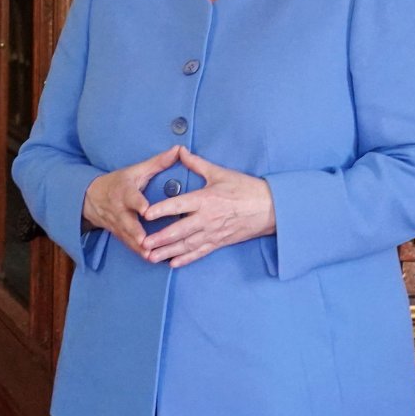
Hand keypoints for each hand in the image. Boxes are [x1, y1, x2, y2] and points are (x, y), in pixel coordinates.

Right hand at [83, 146, 182, 257]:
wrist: (91, 198)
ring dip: (139, 248)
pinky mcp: (119, 234)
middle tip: (146, 242)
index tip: (145, 210)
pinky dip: (139, 253)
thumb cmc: (119, 182)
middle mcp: (119, 210)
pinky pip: (129, 245)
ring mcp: (117, 224)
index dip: (138, 204)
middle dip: (136, 233)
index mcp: (124, 191)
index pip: (131, 197)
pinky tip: (152, 260)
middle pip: (127, 222)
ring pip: (128, 237)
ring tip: (152, 256)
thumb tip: (179, 150)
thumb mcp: (136, 170)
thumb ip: (158, 162)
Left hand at [140, 147, 275, 267]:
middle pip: (180, 230)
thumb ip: (196, 163)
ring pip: (187, 245)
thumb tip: (179, 151)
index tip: (146, 214)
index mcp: (205, 199)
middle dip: (160, 238)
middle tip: (143, 244)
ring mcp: (213, 232)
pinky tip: (172, 263)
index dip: (162, 209)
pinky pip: (200, 252)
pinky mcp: (219, 242)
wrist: (271, 208)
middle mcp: (207, 218)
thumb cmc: (245, 188)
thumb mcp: (220, 173)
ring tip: (151, 257)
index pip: (179, 205)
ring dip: (168, 251)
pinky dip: (186, 259)